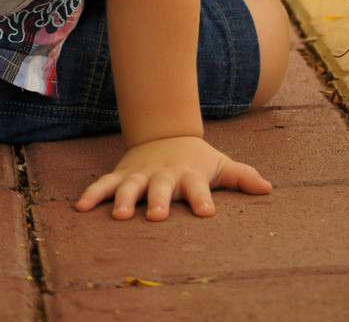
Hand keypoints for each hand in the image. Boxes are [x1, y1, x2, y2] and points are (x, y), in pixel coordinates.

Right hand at [75, 135, 271, 220]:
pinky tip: (80, 208)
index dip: (202, 199)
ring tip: (121, 215)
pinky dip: (92, 194)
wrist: (164, 132)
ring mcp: (141, 175)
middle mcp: (164, 174)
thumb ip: (242, 176)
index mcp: (189, 175)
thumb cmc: (196, 159)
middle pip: (162, 187)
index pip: (198, 188)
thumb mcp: (219, 164)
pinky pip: (105, 185)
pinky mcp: (122, 176)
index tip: (207, 212)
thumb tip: (268, 188)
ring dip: (126, 199)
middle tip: (157, 216)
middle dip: (159, 200)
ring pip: (131, 186)